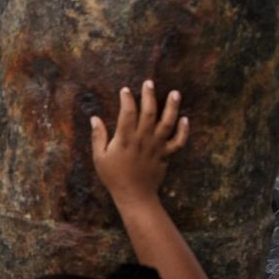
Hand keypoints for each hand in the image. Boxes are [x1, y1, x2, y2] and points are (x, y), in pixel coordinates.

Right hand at [91, 80, 188, 206]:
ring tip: (175, 93)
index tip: (125, 90)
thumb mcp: (98, 158)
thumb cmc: (113, 177)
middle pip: (149, 112)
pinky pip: (179, 141)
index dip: (127, 100)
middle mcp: (143, 139)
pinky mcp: (166, 154)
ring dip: (172, 107)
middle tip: (149, 83)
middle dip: (149, 96)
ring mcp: (157, 146)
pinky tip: (184, 119)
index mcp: (125, 139)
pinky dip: (184, 130)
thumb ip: (98, 137)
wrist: (134, 195)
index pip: (127, 113)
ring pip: (167, 123)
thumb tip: (94, 119)